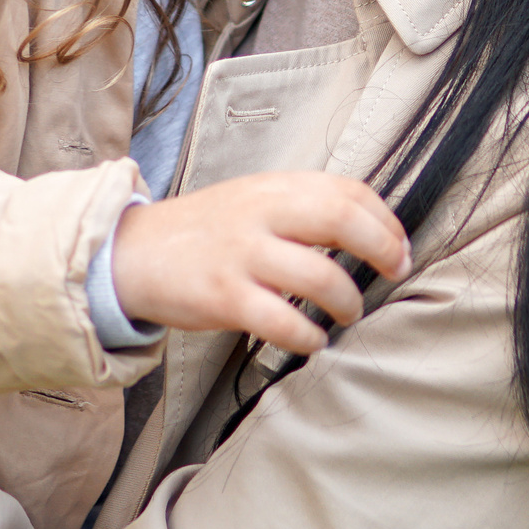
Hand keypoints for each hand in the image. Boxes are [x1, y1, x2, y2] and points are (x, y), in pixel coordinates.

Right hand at [108, 173, 411, 354]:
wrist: (131, 253)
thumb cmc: (202, 233)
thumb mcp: (251, 200)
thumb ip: (299, 207)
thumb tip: (366, 229)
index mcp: (272, 187)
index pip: (347, 189)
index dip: (385, 220)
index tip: (398, 246)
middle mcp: (259, 214)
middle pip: (341, 219)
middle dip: (382, 249)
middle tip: (394, 272)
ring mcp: (241, 255)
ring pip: (320, 277)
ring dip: (348, 302)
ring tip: (348, 313)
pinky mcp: (223, 297)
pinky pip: (283, 322)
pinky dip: (309, 337)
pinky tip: (312, 340)